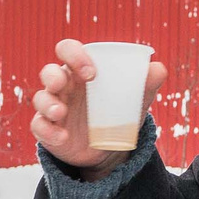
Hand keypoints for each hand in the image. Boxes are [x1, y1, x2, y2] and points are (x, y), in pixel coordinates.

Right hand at [30, 39, 167, 175]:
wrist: (108, 148)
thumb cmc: (117, 112)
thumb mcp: (133, 100)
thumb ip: (145, 84)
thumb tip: (159, 68)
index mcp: (80, 70)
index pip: (68, 50)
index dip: (74, 54)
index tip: (91, 71)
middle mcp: (63, 86)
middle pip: (48, 72)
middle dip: (53, 75)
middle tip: (65, 84)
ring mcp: (53, 107)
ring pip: (40, 98)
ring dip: (47, 104)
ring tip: (60, 113)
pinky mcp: (48, 129)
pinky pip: (40, 126)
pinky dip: (49, 131)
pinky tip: (63, 138)